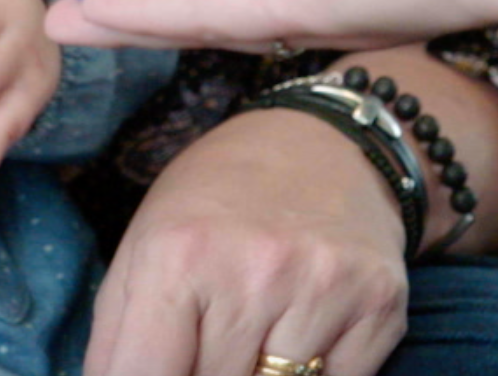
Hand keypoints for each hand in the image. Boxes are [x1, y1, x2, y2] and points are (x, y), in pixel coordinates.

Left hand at [84, 107, 410, 375]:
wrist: (329, 144)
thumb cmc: (220, 200)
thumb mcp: (143, 247)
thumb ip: (116, 343)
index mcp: (179, 253)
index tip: (162, 369)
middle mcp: (257, 269)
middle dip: (203, 375)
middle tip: (211, 335)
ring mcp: (326, 289)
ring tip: (256, 329)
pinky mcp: (381, 305)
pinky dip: (315, 375)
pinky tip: (304, 329)